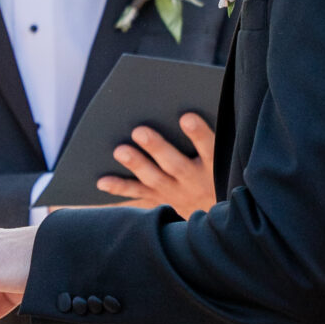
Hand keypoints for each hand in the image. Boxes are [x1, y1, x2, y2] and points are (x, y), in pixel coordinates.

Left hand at [95, 116, 214, 214]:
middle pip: (175, 165)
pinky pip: (138, 194)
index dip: (199, 134)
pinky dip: (120, 188)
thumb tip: (186, 107)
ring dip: (137, 164)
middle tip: (139, 131)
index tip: (187, 117)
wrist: (215, 216)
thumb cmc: (215, 172)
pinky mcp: (158, 199)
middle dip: (157, 148)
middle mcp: (194, 181)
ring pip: (155, 179)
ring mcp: (175, 192)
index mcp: (213, 165)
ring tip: (119, 151)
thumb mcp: (222, 157)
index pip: (209, 148)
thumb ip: (208, 138)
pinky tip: (102, 181)